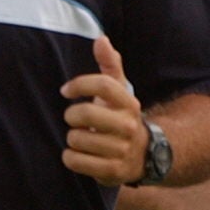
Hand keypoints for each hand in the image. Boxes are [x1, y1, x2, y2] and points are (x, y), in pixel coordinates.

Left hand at [61, 35, 148, 185]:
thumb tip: (100, 38)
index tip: (65, 91)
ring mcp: (121, 149)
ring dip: (72, 138)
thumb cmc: (120, 117)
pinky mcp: (113, 171)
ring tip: (80, 138)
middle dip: (71, 116)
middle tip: (73, 119)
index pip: (103, 85)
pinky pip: (76, 161)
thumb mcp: (120, 91)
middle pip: (85, 114)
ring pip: (77, 139)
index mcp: (128, 102)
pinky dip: (70, 157)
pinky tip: (77, 154)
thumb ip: (110, 65)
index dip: (79, 85)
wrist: (144, 155)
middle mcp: (128, 125)